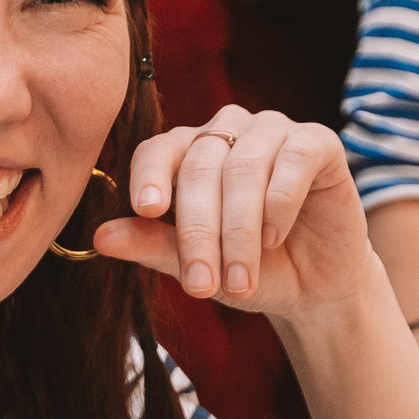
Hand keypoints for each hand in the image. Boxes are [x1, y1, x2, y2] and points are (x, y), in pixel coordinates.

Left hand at [93, 106, 369, 318]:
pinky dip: (279, 203)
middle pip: (200, 167)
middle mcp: (227, 130)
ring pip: (244, 167)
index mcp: (188, 151)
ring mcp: (273, 130)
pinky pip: (293, 160)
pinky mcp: (318, 142)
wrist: (313, 287)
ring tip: (241, 280)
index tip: (146, 210)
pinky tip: (275, 238)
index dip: (149, 176)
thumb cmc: (249, 270)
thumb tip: (100, 237)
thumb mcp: (197, 265)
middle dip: (199, 233)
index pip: (157, 150)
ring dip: (239, 231)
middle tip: (201, 286)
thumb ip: (152, 246)